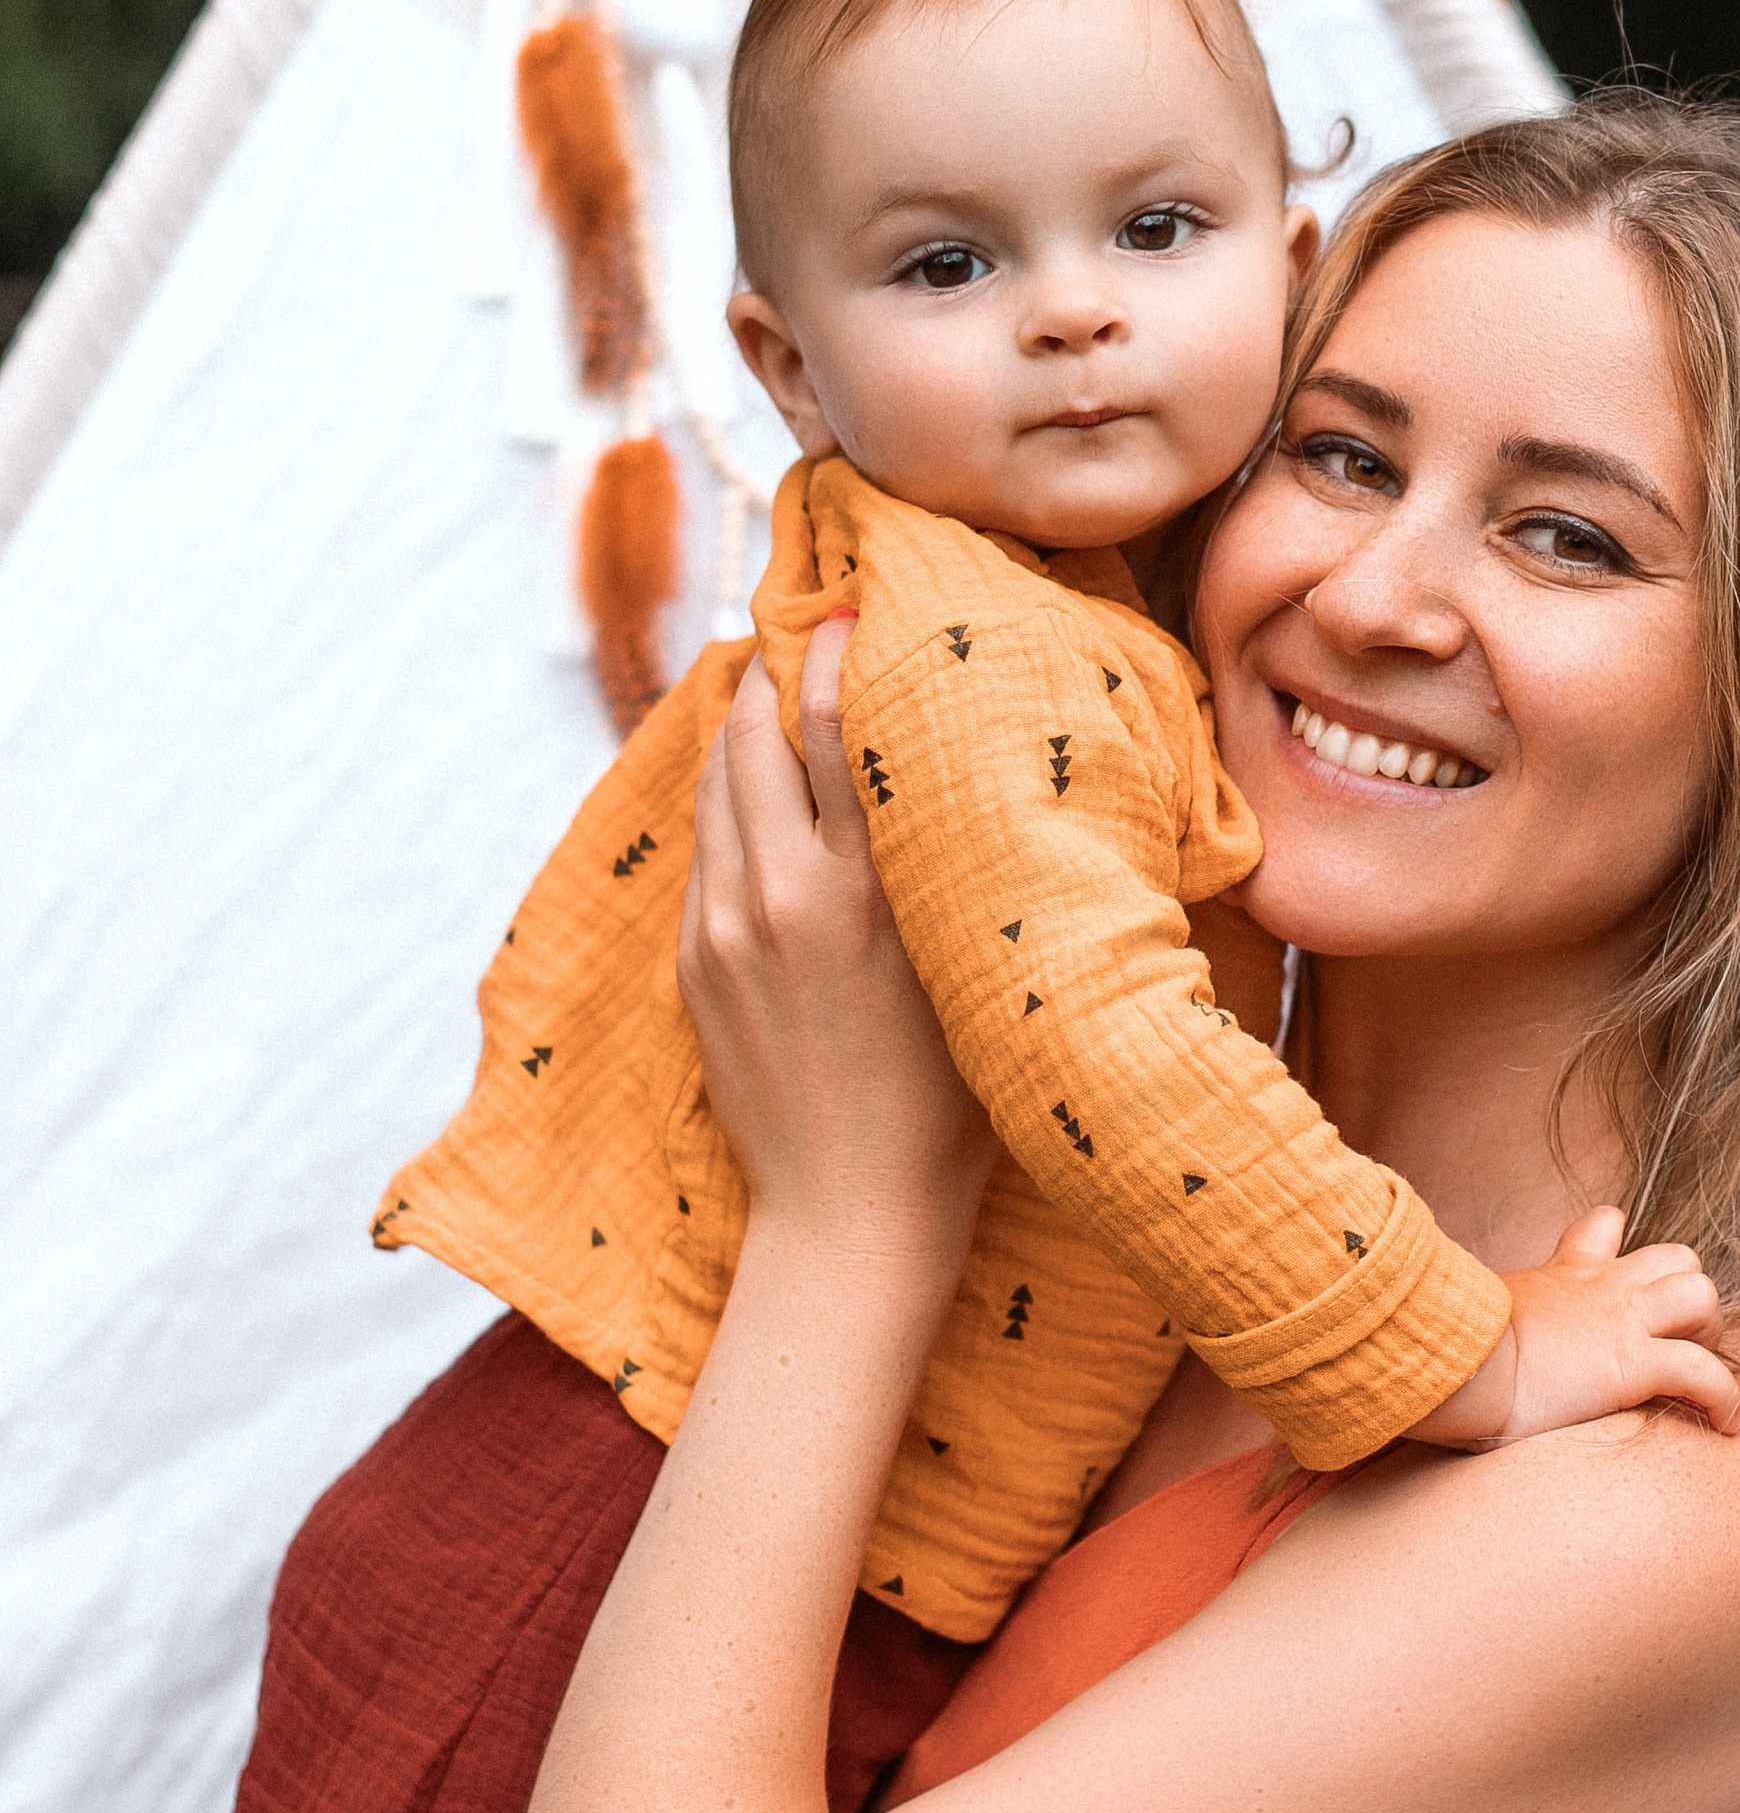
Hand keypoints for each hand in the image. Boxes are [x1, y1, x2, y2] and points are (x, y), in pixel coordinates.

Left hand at [678, 619, 995, 1266]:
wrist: (851, 1211)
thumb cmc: (952, 1102)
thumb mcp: (971, 965)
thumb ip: (944, 864)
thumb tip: (943, 765)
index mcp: (864, 890)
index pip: (830, 725)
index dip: (833, 647)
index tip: (849, 601)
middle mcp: (781, 894)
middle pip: (752, 732)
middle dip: (772, 667)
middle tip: (805, 625)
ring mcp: (726, 927)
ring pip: (716, 780)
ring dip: (741, 724)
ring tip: (774, 684)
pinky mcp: (696, 961)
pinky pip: (706, 844)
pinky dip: (728, 795)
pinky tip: (758, 783)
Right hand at [1415, 1206, 1739, 1446]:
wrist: (1453, 1363)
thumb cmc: (1448, 1351)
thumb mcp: (1468, 1319)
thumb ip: (1481, 1323)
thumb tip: (1445, 1344)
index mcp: (1561, 1275)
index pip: (1604, 1227)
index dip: (1627, 1251)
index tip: (1626, 1281)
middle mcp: (1600, 1288)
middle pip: (1678, 1258)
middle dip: (1689, 1298)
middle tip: (1674, 1342)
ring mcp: (1621, 1321)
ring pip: (1702, 1295)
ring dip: (1710, 1335)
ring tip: (1697, 1374)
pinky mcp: (1633, 1364)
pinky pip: (1705, 1373)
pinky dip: (1725, 1398)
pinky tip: (1724, 1424)